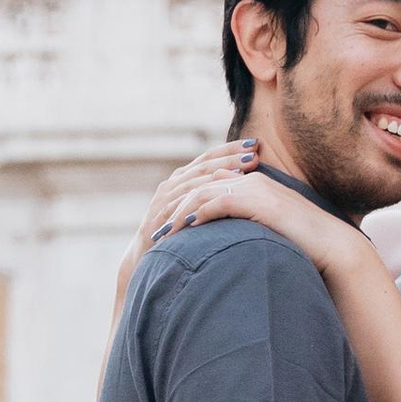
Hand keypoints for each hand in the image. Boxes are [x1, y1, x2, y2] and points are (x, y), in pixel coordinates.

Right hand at [127, 142, 257, 275]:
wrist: (145, 257)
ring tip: (243, 170)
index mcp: (183, 180)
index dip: (231, 149)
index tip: (255, 143)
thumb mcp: (196, 210)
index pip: (210, 158)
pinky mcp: (159, 215)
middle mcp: (172, 184)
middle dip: (230, 157)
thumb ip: (214, 197)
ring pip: (194, 180)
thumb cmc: (178, 234)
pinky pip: (181, 202)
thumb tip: (245, 186)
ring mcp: (164, 199)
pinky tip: (217, 194)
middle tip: (254, 151)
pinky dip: (200, 196)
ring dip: (219, 173)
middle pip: (204, 165)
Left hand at [161, 157, 359, 276]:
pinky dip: (196, 217)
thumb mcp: (269, 230)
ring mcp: (254, 188)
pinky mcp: (257, 201)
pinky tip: (182, 232)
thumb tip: (228, 240)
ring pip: (202, 193)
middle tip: (154, 230)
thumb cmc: (303, 245)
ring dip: (178, 214)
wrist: (332, 246)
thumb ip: (248, 226)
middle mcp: (250, 179)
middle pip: (199, 186)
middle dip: (173, 208)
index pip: (207, 186)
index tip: (166, 225)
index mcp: (251, 183)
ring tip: (161, 235)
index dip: (183, 204)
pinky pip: (217, 204)